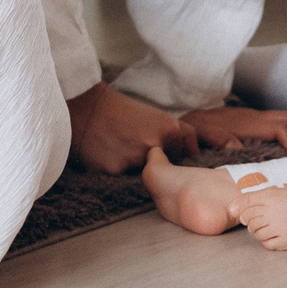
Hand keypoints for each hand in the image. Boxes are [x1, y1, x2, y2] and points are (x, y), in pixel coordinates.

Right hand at [67, 83, 196, 174]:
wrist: (89, 108)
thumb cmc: (124, 112)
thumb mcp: (158, 116)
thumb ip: (182, 134)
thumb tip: (197, 153)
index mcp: (170, 131)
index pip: (179, 160)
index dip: (165, 156)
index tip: (150, 144)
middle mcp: (155, 145)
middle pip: (162, 170)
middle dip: (150, 163)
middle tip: (132, 144)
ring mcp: (136, 158)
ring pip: (142, 176)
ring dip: (133, 167)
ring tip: (120, 147)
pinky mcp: (116, 170)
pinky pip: (122, 179)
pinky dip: (116, 170)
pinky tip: (109, 154)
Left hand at [183, 105, 286, 153]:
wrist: (190, 118)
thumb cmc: (196, 129)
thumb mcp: (202, 133)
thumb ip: (218, 138)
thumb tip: (235, 147)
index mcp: (249, 122)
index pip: (280, 129)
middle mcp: (259, 117)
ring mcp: (261, 118)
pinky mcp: (260, 122)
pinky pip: (286, 123)